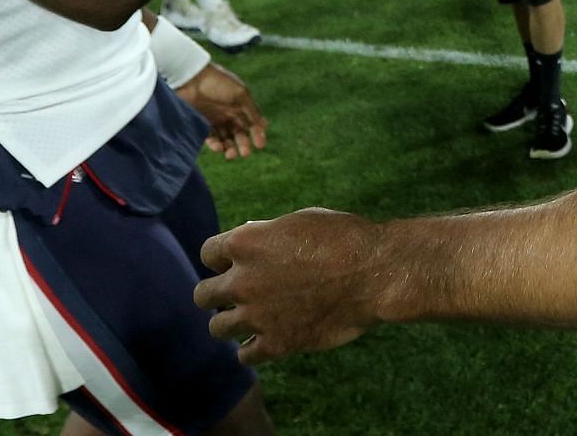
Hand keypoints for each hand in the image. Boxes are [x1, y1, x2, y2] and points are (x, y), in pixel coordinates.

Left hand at [175, 61, 266, 160]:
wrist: (191, 77)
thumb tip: (264, 126)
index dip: (257, 135)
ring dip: (229, 148)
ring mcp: (215, 119)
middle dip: (243, 145)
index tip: (260, 145)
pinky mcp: (201, 123)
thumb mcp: (240, 94)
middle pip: (239, 134)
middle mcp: (228, 113)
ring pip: (226, 139)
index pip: (251, 124)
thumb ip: (252, 110)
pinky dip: (215, 145)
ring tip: (230, 155)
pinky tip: (218, 147)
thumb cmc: (218, 82)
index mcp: (240, 105)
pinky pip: (211, 138)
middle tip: (244, 154)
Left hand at [194, 208, 387, 364]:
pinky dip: (251, 349)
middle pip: (203, 295)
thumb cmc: (342, 238)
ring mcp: (257, 315)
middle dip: (216, 294)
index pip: (207, 254)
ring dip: (230, 323)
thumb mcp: (297, 221)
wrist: (373, 273)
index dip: (221, 259)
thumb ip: (265, 235)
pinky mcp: (276, 344)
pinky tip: (263, 341)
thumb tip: (248, 241)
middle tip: (236, 294)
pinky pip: (245, 355)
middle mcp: (242, 280)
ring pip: (217, 328)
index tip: (234, 264)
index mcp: (245, 244)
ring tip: (248, 319)